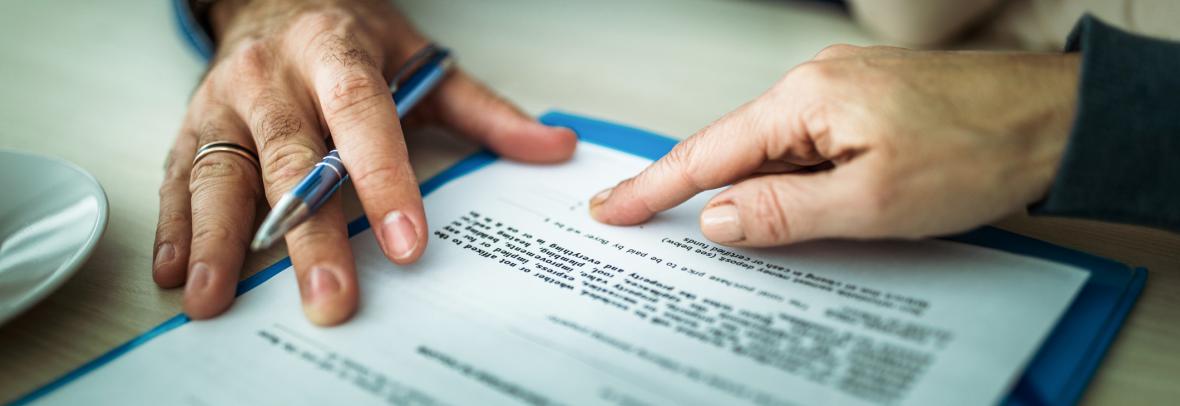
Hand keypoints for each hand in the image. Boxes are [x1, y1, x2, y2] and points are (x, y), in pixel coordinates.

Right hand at [153, 0, 576, 324]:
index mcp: (335, 52)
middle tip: (329, 294)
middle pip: (291, 158)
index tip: (406, 241)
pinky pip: (180, 176)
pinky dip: (176, 226)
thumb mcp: (420, 59)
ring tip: (218, 299)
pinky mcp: (192, 125)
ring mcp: (225, 101)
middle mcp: (273, 76)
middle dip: (308, 233)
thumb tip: (552, 147)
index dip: (383, 177)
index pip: (362, 115)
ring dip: (220, 240)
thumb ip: (483, 109)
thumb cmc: (351, 38)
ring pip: (221, 172)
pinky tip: (178, 272)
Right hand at [590, 45, 1077, 246]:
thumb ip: (785, 212)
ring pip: (770, 152)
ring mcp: (838, 93)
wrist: (1056, 118)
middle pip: (732, 148)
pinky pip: (804, 147)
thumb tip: (718, 220)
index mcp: (804, 99)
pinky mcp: (862, 106)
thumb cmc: (978, 147)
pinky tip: (789, 207)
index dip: (654, 187)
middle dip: (688, 190)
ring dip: (749, 192)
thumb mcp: (872, 200)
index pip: (707, 151)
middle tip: (638, 219)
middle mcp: (813, 85)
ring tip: (734, 231)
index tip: (612, 208)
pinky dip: (785, 181)